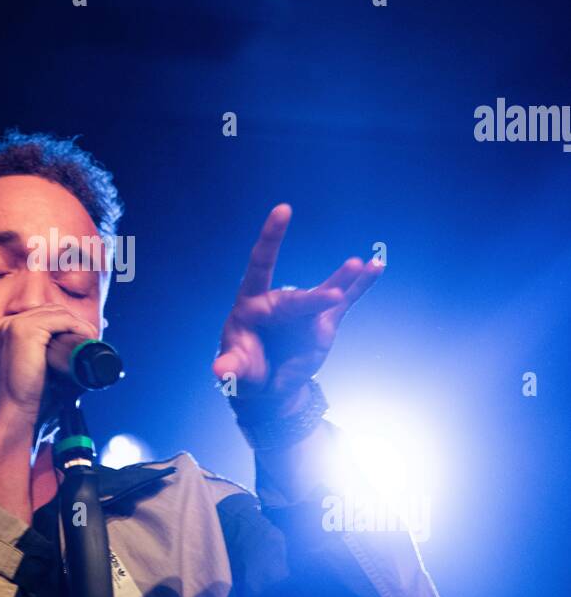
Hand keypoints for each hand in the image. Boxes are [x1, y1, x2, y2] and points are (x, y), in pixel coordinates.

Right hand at [0, 303, 98, 436]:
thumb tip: (78, 354)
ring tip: (91, 339)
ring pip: (56, 313)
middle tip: (91, 338)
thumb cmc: (25, 401)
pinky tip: (87, 337)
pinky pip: (60, 319)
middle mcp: (3, 324)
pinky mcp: (23, 330)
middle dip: (73, 323)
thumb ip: (47, 358)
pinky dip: (77, 326)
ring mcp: (11, 325)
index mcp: (2, 332)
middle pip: (49, 311)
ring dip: (78, 324)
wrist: (13, 418)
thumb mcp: (33, 372)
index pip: (40, 316)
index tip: (84, 336)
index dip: (65, 324)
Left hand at [212, 203, 382, 417]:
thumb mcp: (235, 371)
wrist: (268, 386)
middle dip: (314, 299)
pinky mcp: (323, 321)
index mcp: (251, 304)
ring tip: (360, 264)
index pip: (259, 265)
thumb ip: (230, 367)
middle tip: (333, 297)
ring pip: (325, 292)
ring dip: (343, 279)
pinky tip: (376, 265)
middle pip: (297, 298)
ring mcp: (303, 310)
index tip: (283, 211)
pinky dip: (361, 285)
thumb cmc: (245, 371)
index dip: (271, 238)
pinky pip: (346, 300)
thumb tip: (220, 370)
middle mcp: (279, 301)